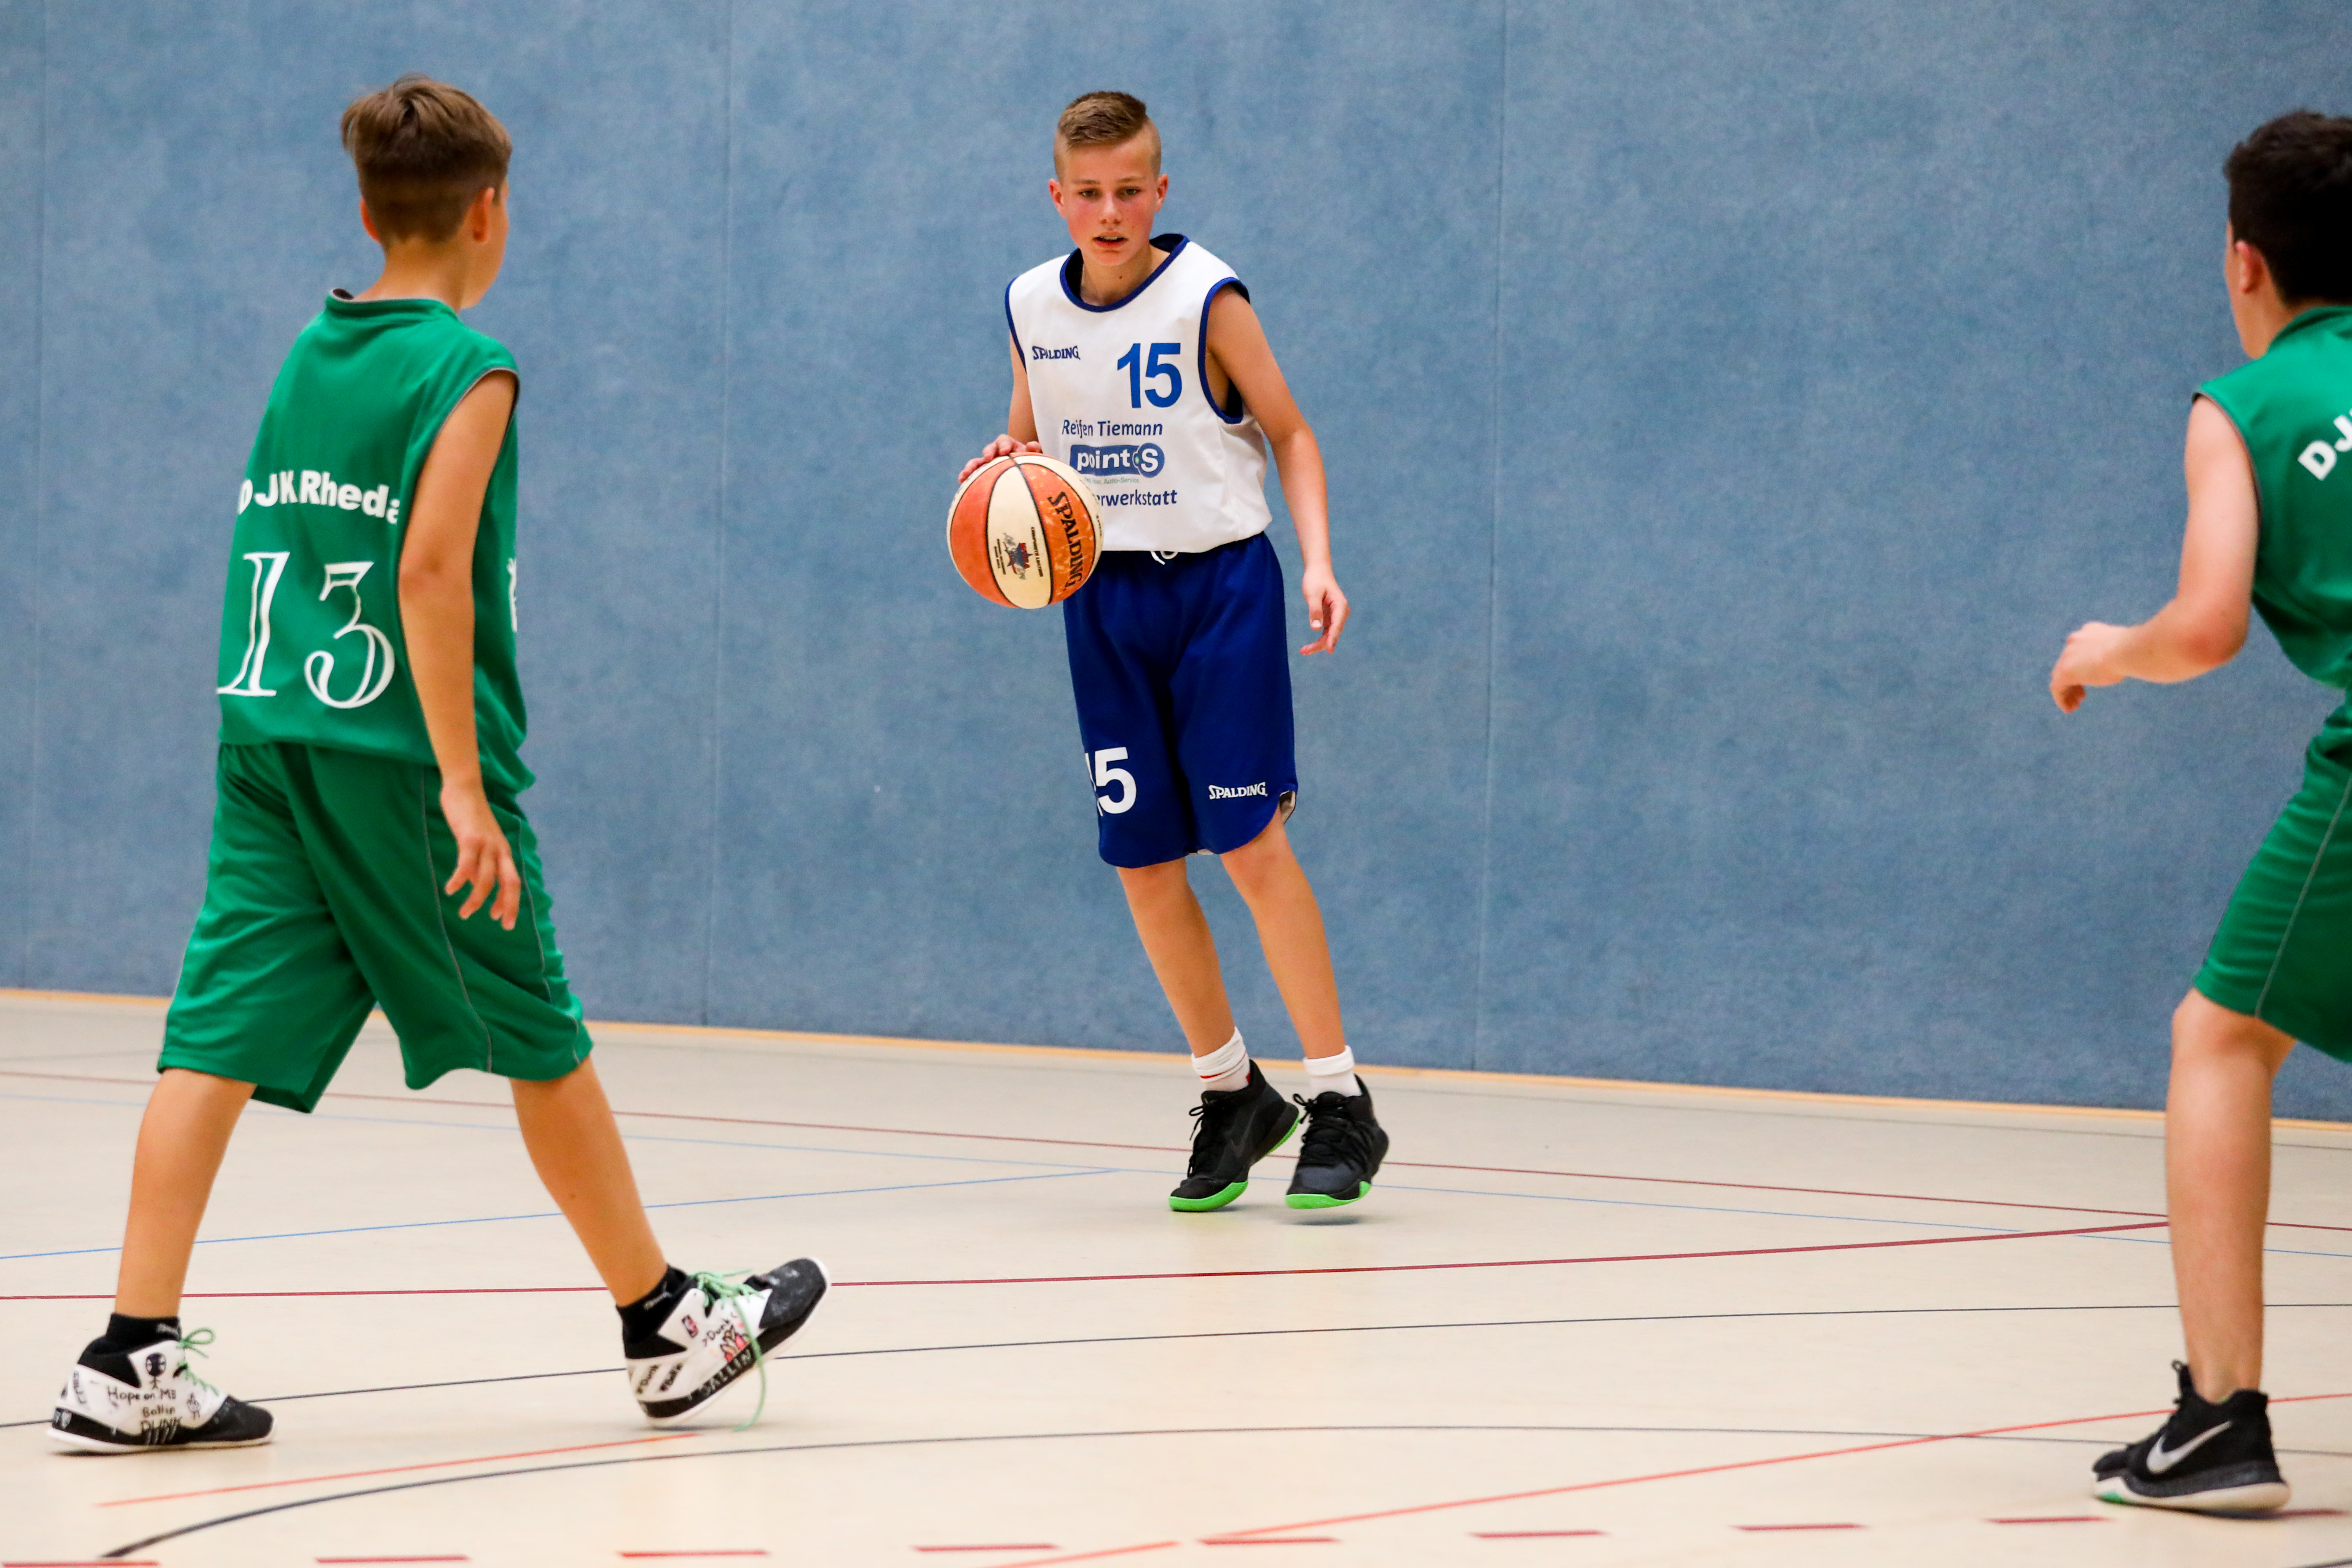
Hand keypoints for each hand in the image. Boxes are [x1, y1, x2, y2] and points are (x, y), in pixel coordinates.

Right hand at [439, 774, 521, 928]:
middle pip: (510, 883)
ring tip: (465, 913)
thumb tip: (476, 884)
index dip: (511, 902)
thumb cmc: (471, 816)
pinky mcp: (470, 838)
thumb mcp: (479, 842)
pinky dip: (459, 880)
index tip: (502, 919)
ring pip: (486, 879)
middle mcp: (499, 849)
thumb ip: (480, 862)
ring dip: (476, 900)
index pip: (513, 881)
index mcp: (503, 851)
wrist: (465, 787)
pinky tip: (450, 890)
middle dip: (508, 906)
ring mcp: (486, 844)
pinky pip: (466, 864)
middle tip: (502, 925)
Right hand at [958, 435, 1042, 482]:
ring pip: (978, 461)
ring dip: (972, 465)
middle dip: (988, 452)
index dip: (1003, 445)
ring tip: (966, 473)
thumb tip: (1031, 445)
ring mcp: (990, 463)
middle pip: (990, 448)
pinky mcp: (984, 473)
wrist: (1027, 474)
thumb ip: (1036, 450)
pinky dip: (967, 475)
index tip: (1004, 452)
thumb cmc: (1033, 465)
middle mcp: (997, 453)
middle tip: (988, 459)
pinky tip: (961, 481)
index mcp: (1010, 446)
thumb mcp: (1037, 458)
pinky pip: (974, 473)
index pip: (1004, 441)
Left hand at [1299, 562, 1348, 654]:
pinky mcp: (1330, 617)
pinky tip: (1308, 647)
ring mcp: (1336, 616)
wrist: (1318, 570)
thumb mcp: (1312, 594)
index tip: (1329, 650)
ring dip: (1318, 644)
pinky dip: (1318, 639)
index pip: (1337, 625)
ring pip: (1329, 634)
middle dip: (1321, 644)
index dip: (1333, 638)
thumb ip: (1315, 610)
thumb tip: (1316, 628)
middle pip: (1333, 633)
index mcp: (1340, 606)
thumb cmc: (1315, 579)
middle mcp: (1341, 612)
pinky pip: (1326, 632)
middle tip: (1305, 651)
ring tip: (1303, 651)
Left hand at [2049, 621, 2129, 712]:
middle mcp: (2075, 641)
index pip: (2079, 650)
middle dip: (2075, 680)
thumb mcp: (2124, 650)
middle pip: (2068, 663)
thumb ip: (2116, 654)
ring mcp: (2067, 655)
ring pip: (2060, 675)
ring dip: (2068, 691)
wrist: (2128, 650)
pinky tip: (2069, 709)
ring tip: (2075, 705)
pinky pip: (2057, 688)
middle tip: (2082, 695)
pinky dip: (2061, 699)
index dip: (2083, 666)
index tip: (2090, 677)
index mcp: (2089, 632)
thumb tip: (2125, 662)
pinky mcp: (2064, 671)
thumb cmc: (2134, 651)